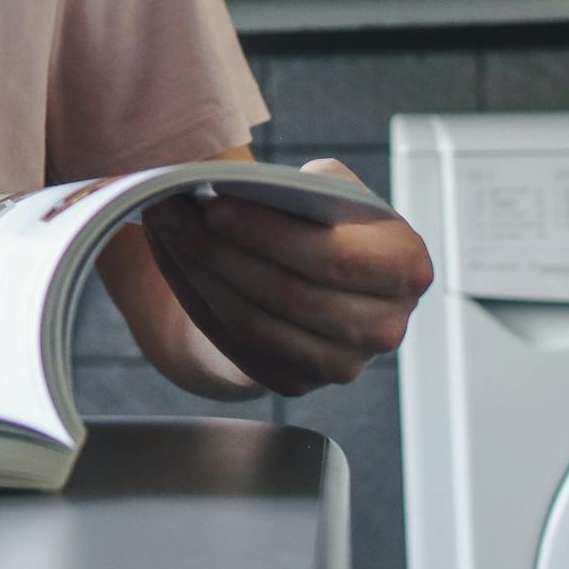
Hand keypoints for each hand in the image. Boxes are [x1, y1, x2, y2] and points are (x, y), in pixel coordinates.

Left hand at [145, 158, 432, 396]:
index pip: (333, 257)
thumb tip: (243, 189)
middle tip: (169, 208)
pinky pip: (236, 345)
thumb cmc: (330, 221)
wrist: (317, 276)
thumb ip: (309, 186)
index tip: (214, 203)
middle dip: (219, 249)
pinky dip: (197, 298)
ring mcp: (342, 365)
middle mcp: (385, 327)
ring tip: (162, 226)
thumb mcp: (336, 192)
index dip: (269, 234)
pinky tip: (173, 259)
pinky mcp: (298, 383)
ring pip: (255, 323)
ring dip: (198, 272)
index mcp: (406, 268)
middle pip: (288, 294)